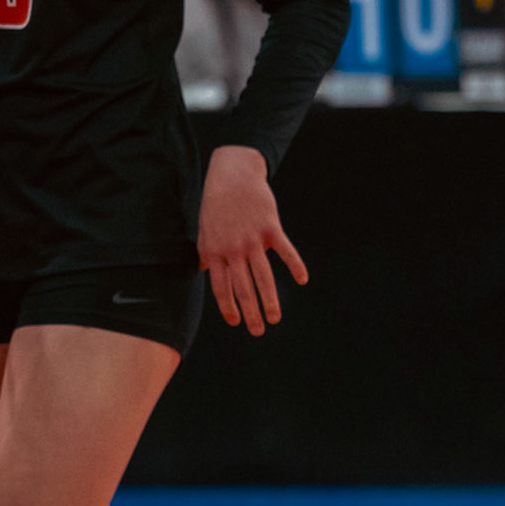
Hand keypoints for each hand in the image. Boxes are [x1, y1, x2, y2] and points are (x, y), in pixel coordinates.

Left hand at [197, 144, 307, 336]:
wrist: (233, 174)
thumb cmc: (216, 203)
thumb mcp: (204, 228)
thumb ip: (205, 251)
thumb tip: (203, 269)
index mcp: (214, 252)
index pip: (221, 287)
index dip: (228, 307)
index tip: (237, 323)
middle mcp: (233, 249)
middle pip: (243, 288)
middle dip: (251, 313)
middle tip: (258, 331)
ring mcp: (253, 239)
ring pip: (263, 277)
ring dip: (270, 300)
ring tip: (275, 318)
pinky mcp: (270, 227)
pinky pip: (285, 251)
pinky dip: (295, 265)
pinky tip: (302, 279)